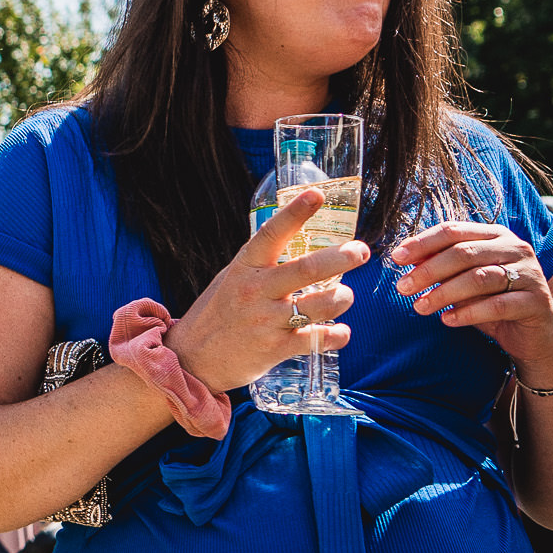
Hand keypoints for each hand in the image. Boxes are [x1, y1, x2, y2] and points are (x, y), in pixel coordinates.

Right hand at [165, 186, 366, 393]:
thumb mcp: (232, 279)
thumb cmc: (217, 313)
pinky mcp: (275, 349)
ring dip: (341, 298)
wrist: (193, 358)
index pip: (272, 233)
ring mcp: (266, 321)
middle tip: (360, 251)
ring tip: (346, 294)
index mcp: (245, 268)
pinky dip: (336, 335)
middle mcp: (256, 291)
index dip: (295, 213)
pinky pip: (316, 340)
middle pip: (306, 269)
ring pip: (318, 305)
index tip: (316, 194)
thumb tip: (298, 242)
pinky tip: (341, 331)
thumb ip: (262, 264)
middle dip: (340, 258)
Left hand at [391, 221, 552, 372]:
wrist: (534, 337)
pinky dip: (469, 312)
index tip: (396, 258)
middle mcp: (516, 249)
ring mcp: (530, 274)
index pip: (454, 231)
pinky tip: (447, 320)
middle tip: (402, 288)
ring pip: (480, 278)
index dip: (423, 243)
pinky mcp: (537, 302)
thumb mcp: (464, 282)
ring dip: (444, 292)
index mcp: (496, 236)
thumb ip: (442, 268)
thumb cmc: (493, 304)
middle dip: (429, 270)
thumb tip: (404, 259)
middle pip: (464, 253)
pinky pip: (498, 305)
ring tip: (419, 307)